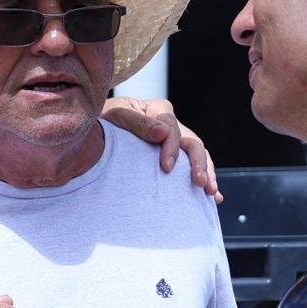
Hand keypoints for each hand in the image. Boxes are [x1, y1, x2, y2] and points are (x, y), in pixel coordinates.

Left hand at [100, 97, 220, 201]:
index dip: (172, 147)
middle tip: (200, 182)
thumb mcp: (115, 118)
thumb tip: (164, 132)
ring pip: (198, 155)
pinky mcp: (173, 157)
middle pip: (192, 141)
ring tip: (211, 192)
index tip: (166, 167)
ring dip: (207, 173)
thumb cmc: (102, 124)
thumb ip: (138, 124)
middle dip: (198, 163)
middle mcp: (169, 125)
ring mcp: (174, 141)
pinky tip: (213, 198)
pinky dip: (206, 180)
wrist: (93, 136)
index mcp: (156, 109)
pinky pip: (193, 168)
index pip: (171, 126)